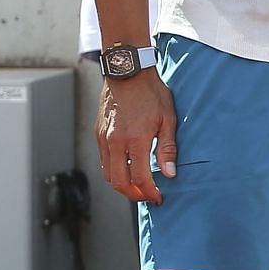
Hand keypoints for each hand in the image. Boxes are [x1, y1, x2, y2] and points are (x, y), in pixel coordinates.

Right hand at [96, 71, 174, 203]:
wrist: (128, 72)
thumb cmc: (151, 92)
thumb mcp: (167, 119)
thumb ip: (167, 148)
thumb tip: (170, 174)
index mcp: (135, 139)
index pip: (140, 178)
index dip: (149, 192)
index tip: (158, 197)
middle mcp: (115, 142)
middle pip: (119, 182)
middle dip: (134, 195)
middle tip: (147, 196)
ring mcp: (104, 138)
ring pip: (108, 174)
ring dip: (122, 185)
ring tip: (138, 186)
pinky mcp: (99, 134)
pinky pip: (104, 161)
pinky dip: (114, 171)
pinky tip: (127, 168)